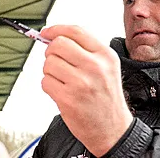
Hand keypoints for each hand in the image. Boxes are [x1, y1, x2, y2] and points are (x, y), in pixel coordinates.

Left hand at [41, 25, 132, 156]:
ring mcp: (81, 83)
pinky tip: (62, 92)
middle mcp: (95, 67)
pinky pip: (45, 82)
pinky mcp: (68, 98)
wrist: (113, 130)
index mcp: (106, 55)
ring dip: (50, 72)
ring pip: (48, 63)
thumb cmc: (106, 99)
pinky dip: (49, 86)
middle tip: (55, 61)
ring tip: (63, 81)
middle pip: (58, 44)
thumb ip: (86, 50)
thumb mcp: (107, 68)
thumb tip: (56, 37)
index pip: (75, 31)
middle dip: (51, 52)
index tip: (46, 32)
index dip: (56, 29)